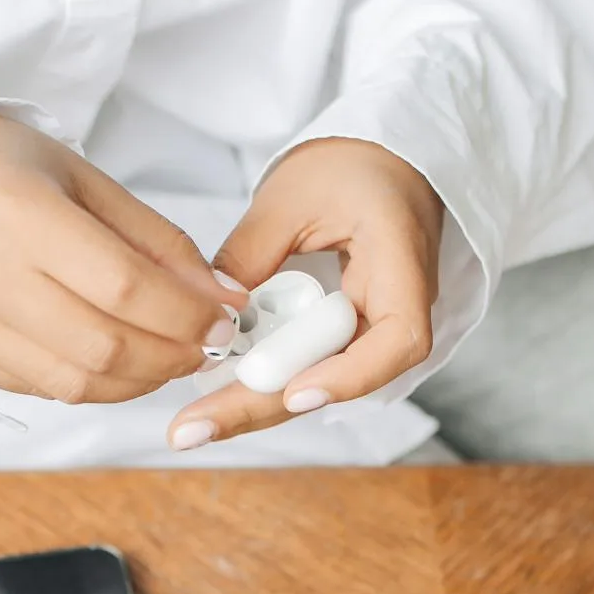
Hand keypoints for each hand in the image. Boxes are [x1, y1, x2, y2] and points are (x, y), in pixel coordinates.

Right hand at [0, 112, 243, 403]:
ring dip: (139, 382)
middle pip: (101, 345)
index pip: (123, 286)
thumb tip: (223, 300)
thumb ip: (157, 242)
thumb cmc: (7, 171)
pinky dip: (94, 385)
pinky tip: (119, 363)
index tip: (226, 319)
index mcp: (15, 211)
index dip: (186, 313)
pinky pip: (42, 389)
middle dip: (171, 355)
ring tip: (169, 358)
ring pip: (73, 383)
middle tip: (207, 345)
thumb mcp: (87, 181)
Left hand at [167, 138, 441, 448]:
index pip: (399, 339)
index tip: (295, 393)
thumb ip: (252, 252)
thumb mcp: (292, 194)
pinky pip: (306, 367)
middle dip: (265, 406)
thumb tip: (213, 316)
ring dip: (255, 406)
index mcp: (402, 263)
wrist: (382, 163)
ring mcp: (370, 329)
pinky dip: (261, 383)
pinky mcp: (343, 335)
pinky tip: (212, 400)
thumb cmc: (349, 166)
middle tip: (194, 429)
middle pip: (342, 379)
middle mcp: (396, 309)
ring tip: (191, 426)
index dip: (349, 375)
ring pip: (317, 382)